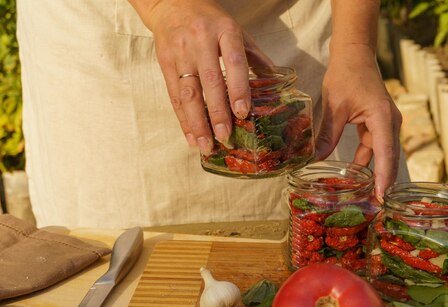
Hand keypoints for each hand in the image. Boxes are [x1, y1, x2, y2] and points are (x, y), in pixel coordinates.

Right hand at [134, 0, 272, 153]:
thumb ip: (254, 56)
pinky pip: (174, 95)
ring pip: (188, 92)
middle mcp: (200, 40)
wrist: (171, 3)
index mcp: (225, 30)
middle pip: (209, 81)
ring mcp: (180, 51)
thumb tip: (277, 82)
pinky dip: (183, 119)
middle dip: (217, 112)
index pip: (233, 61)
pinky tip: (191, 136)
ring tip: (206, 145)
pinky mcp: (165, 61)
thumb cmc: (210, 20)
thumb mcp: (236, 30)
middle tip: (225, 137)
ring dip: (197, 122)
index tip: (243, 112)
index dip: (238, 88)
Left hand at [315, 45, 401, 198]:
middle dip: (383, 181)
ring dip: (374, 172)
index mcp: (381, 116)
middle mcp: (390, 122)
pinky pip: (375, 146)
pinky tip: (355, 173)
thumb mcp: (334, 107)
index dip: (383, 176)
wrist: (355, 55)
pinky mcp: (379, 123)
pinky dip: (367, 159)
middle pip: (389, 157)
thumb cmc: (346, 75)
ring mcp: (386, 123)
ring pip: (382, 153)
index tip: (380, 196)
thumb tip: (313, 160)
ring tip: (366, 195)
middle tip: (376, 206)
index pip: (385, 152)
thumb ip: (327, 135)